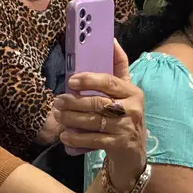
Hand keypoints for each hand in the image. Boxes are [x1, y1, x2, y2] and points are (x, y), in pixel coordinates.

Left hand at [52, 39, 146, 188]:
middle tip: (57, 101)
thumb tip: (111, 40)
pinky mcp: (119, 144)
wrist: (134, 153)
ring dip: (71, 118)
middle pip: (98, 102)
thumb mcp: (126, 94)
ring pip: (93, 121)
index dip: (90, 79)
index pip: (110, 81)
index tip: (71, 80)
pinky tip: (65, 136)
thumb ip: (118, 70)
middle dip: (74, 102)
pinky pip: (93, 139)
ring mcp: (127, 128)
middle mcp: (133, 109)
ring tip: (58, 116)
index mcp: (133, 92)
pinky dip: (76, 138)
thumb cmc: (125, 117)